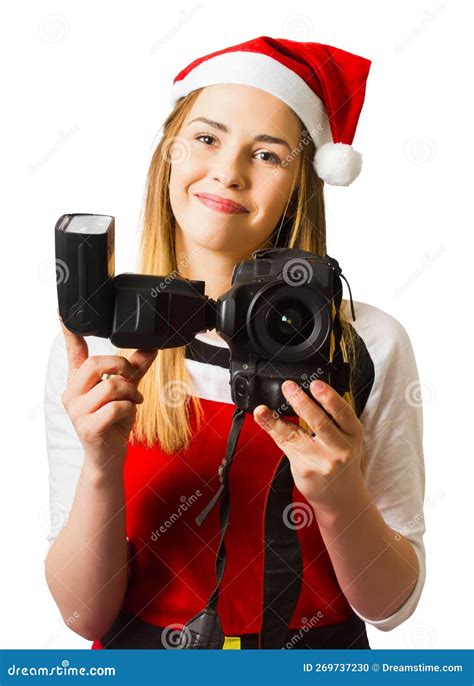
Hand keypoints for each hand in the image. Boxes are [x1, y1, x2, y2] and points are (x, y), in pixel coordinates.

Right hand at [58, 312, 157, 469]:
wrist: (108, 457)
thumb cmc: (113, 422)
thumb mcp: (126, 391)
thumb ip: (135, 369)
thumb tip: (151, 347)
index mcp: (78, 382)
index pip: (73, 353)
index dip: (69, 333)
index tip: (64, 314)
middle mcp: (72, 394)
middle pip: (95, 364)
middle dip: (121, 365)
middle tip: (132, 375)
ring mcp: (77, 412)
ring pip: (110, 385)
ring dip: (131, 391)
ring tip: (135, 399)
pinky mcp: (88, 427)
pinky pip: (115, 406)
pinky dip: (129, 407)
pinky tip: (128, 412)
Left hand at [253, 379, 364, 511]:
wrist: (341, 497)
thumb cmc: (341, 460)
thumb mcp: (346, 438)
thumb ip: (332, 418)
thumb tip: (304, 391)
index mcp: (353, 434)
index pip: (343, 413)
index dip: (329, 397)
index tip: (315, 384)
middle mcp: (340, 449)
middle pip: (320, 423)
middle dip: (302, 403)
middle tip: (289, 387)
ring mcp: (322, 461)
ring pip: (296, 436)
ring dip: (277, 419)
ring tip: (264, 408)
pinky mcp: (304, 469)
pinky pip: (284, 443)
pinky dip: (271, 427)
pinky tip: (262, 417)